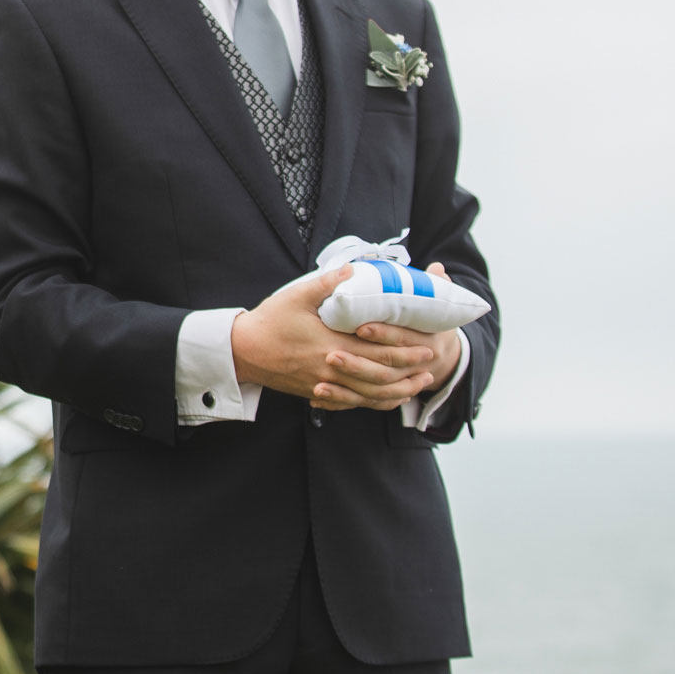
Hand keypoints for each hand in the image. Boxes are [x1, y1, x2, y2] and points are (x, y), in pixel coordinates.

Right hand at [232, 264, 438, 411]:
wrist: (243, 352)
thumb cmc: (269, 322)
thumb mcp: (296, 297)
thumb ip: (327, 283)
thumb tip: (352, 269)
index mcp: (330, 344)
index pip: (378, 351)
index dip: (405, 350)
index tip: (426, 345)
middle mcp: (332, 369)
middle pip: (380, 376)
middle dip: (409, 371)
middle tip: (431, 363)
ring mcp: (325, 385)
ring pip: (369, 396)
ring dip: (398, 391)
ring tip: (418, 385)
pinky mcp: (318, 394)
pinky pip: (353, 404)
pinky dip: (375, 403)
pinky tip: (387, 399)